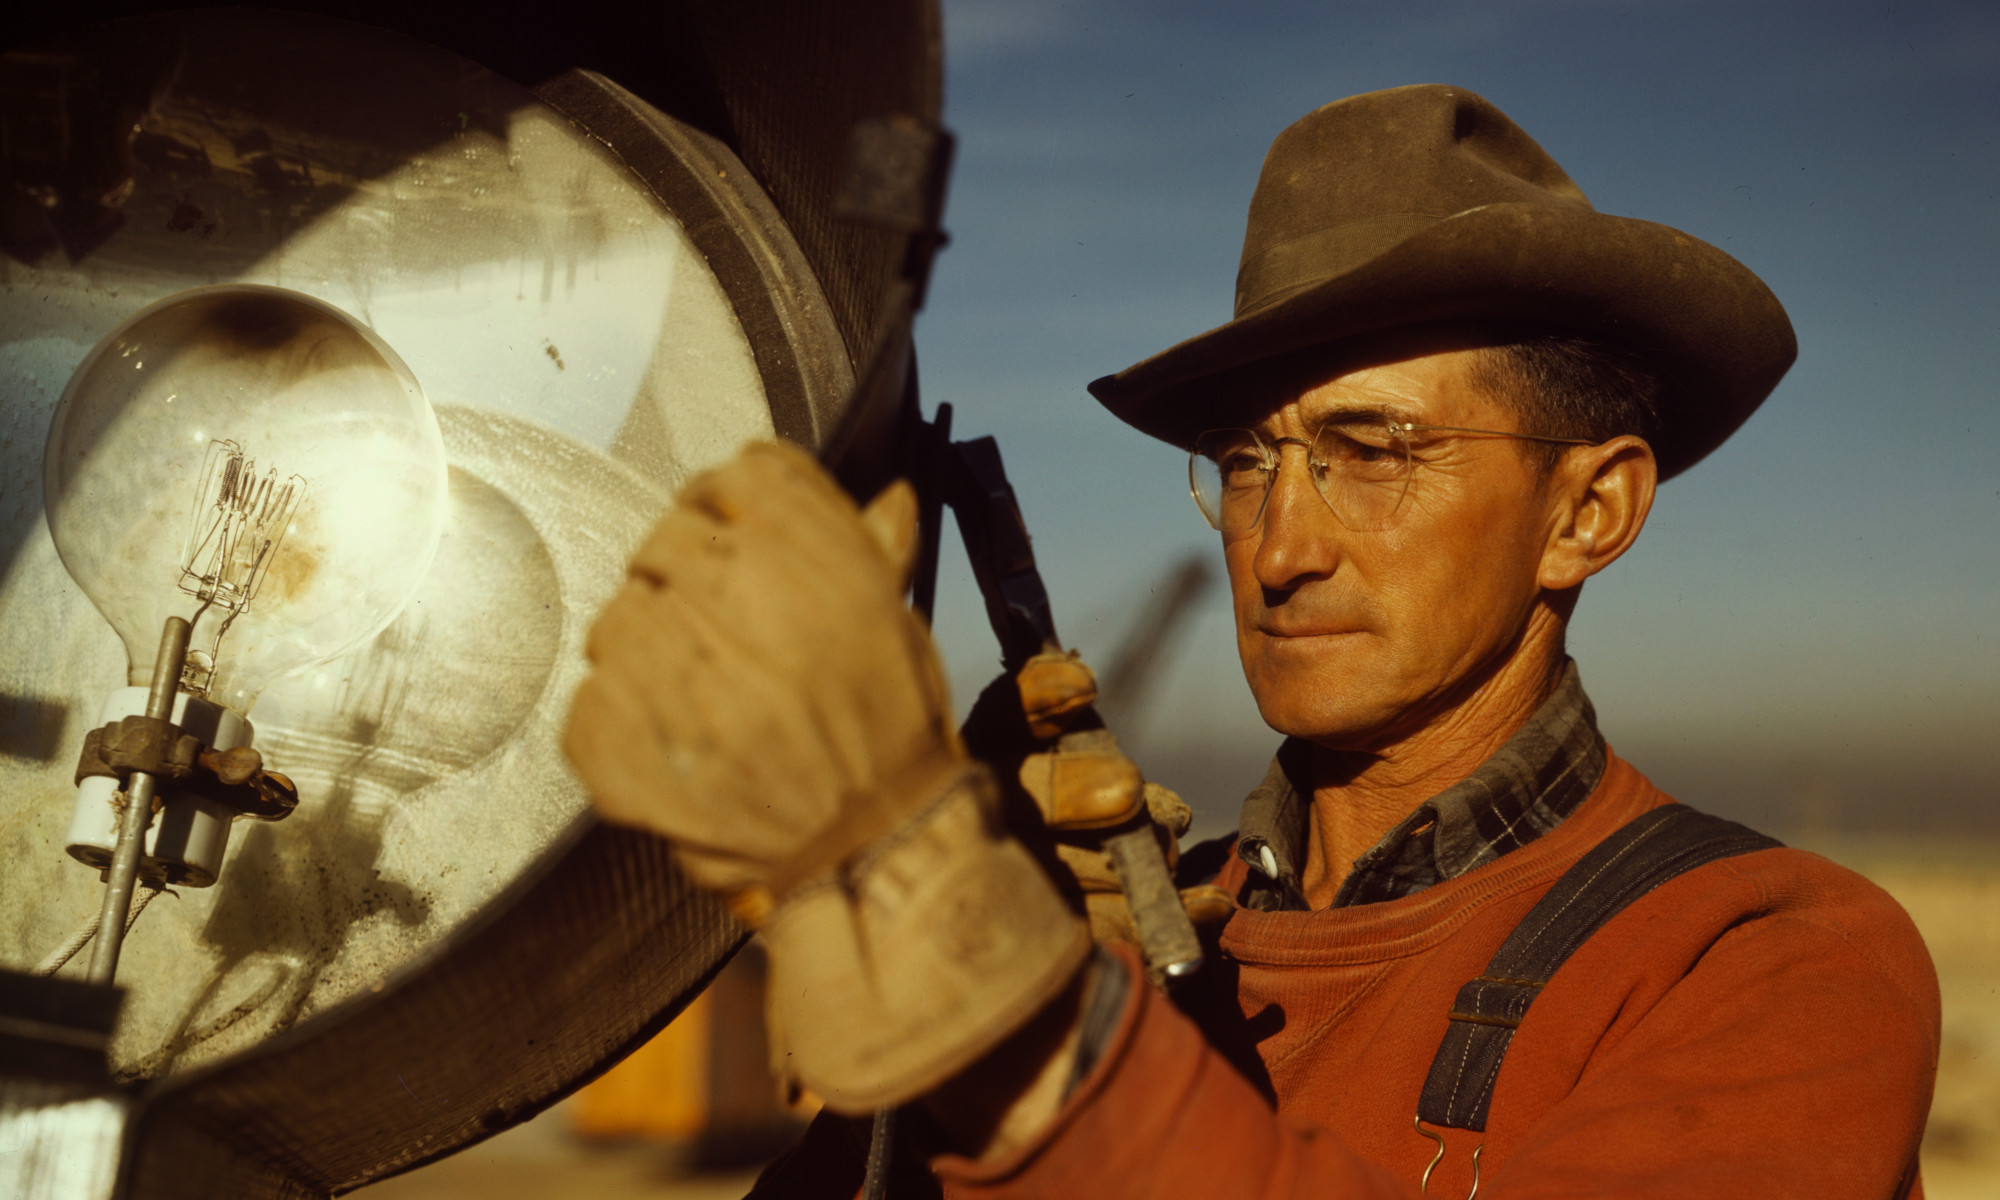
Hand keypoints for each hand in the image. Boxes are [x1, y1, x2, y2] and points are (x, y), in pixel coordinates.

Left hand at [565, 441, 1089, 1111]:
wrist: (864, 845)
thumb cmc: (889, 732)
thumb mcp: (895, 623)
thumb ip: (874, 550)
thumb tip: (889, 498)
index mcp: (794, 543)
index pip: (732, 477)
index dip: (735, 511)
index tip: (742, 545)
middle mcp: (718, 586)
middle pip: (664, 543)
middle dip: (688, 587)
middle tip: (731, 651)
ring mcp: (654, 658)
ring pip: (617, 622)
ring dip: (650, 657)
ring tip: (708, 710)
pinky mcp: (609, 728)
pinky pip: (589, 700)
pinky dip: (623, 726)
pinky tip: (681, 752)